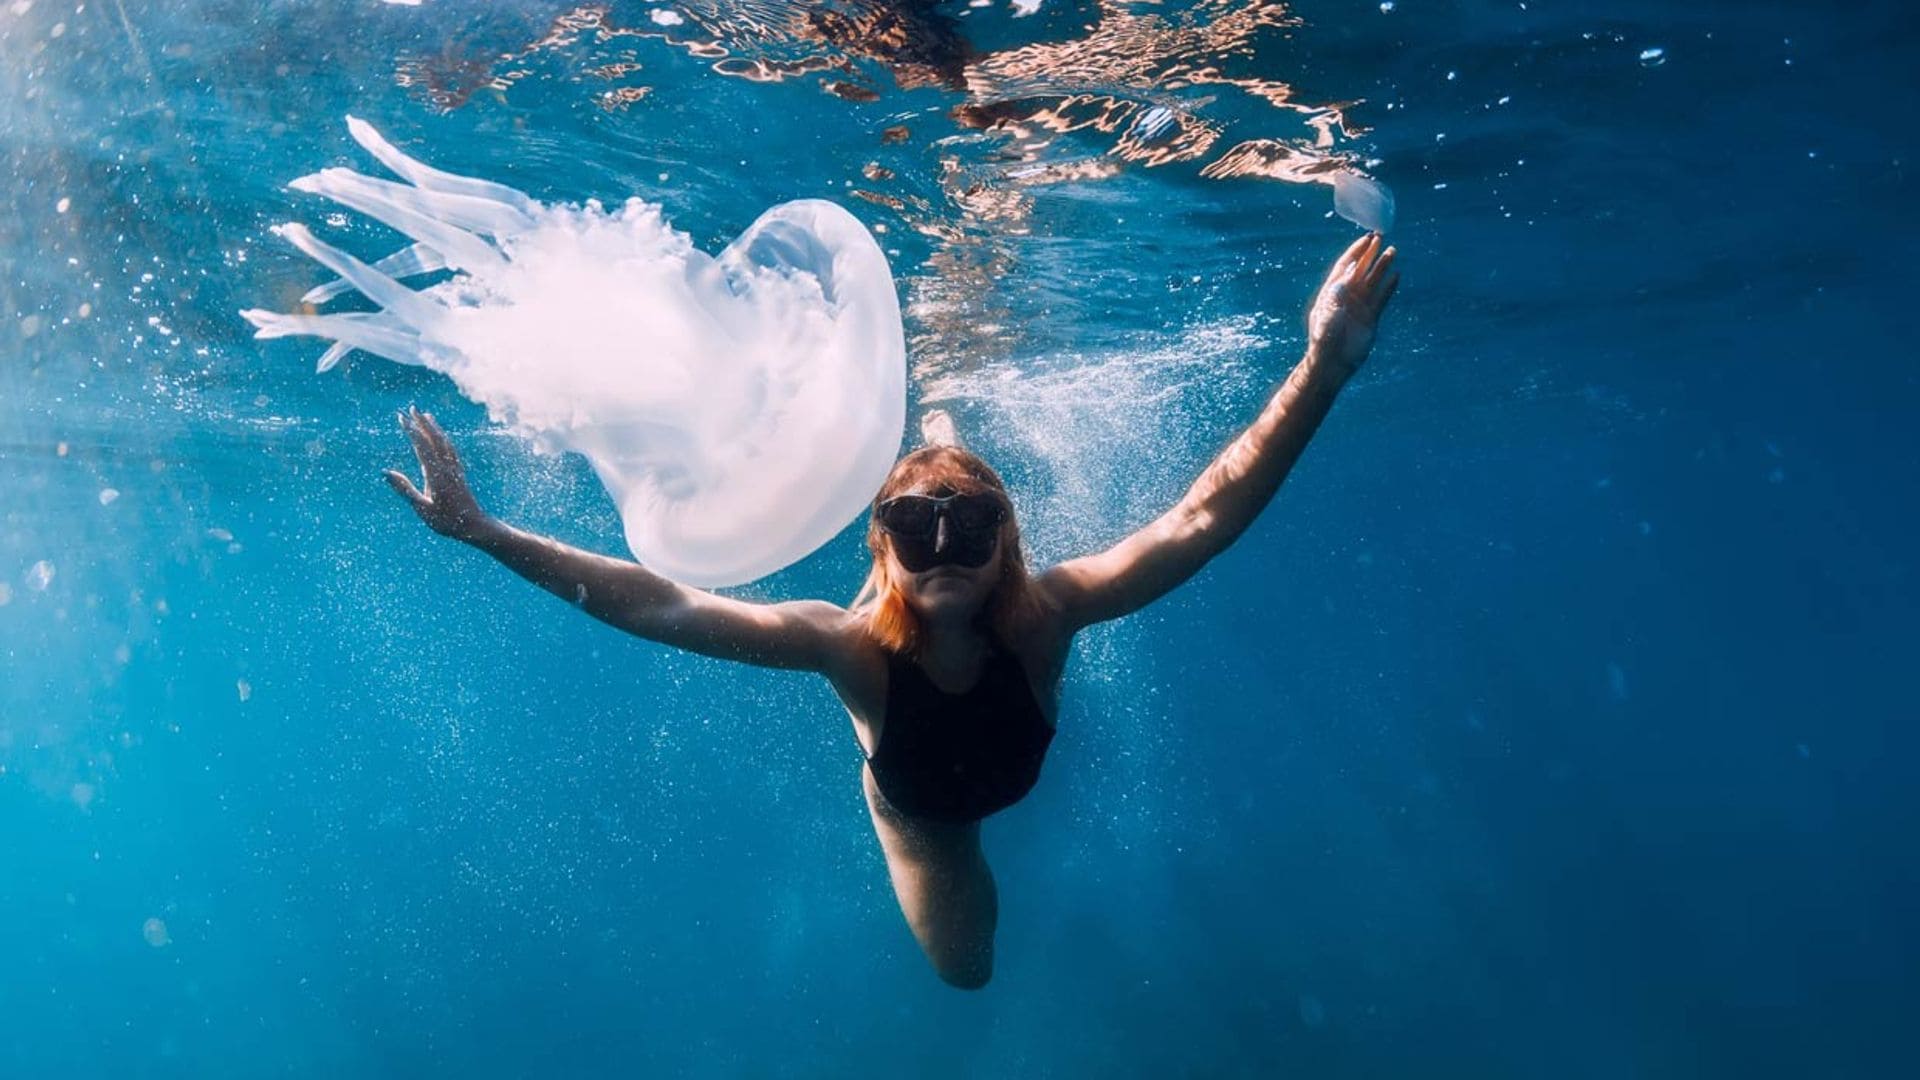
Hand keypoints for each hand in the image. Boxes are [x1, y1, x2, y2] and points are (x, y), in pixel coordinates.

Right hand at [385, 406, 490, 541]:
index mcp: (436, 474)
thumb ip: (404, 489)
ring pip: (445, 442)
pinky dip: (445, 439)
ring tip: (427, 415)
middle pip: (434, 439)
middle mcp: (447, 468)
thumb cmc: (446, 521)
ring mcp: (455, 469)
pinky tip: (442, 437)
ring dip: (434, 428)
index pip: (421, 446)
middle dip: (422, 423)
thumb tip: (385, 472)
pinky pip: (452, 450)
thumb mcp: (421, 508)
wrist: (474, 526)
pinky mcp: (460, 473)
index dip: (411, 430)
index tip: (400, 417)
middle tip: (411, 408)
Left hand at [1306, 232, 1398, 379]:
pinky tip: (1396, 275)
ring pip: (1373, 281)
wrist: (1333, 363)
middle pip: (1360, 269)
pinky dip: (1388, 287)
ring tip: (1392, 251)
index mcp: (1331, 292)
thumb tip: (1344, 277)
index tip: (1366, 239)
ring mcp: (1359, 306)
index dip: (1356, 252)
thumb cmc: (1324, 341)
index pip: (1345, 266)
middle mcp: (1346, 296)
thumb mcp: (1327, 317)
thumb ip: (1335, 297)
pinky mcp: (1370, 317)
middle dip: (1370, 254)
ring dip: (1382, 266)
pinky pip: (1381, 298)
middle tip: (1381, 238)